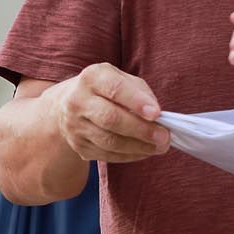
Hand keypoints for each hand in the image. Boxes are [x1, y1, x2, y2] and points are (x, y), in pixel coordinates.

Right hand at [49, 63, 170, 163]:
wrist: (69, 104)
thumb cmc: (106, 90)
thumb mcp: (121, 79)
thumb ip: (140, 92)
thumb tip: (157, 117)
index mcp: (92, 78)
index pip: (115, 90)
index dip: (137, 102)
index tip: (157, 113)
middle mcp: (78, 101)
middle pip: (111, 119)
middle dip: (141, 130)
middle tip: (164, 137)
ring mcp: (75, 126)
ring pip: (109, 141)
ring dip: (139, 147)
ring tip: (159, 146)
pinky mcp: (78, 146)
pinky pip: (107, 155)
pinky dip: (130, 155)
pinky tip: (144, 151)